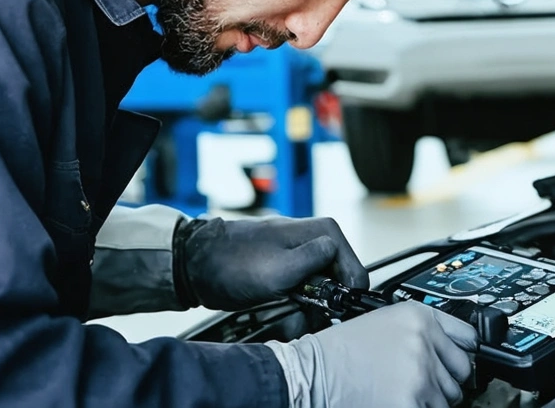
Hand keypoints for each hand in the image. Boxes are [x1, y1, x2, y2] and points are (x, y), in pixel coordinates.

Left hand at [174, 216, 366, 310]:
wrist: (198, 266)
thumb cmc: (235, 263)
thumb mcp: (280, 268)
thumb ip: (315, 261)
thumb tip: (337, 254)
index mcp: (324, 233)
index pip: (356, 273)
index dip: (345, 298)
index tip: (327, 315)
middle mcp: (318, 242)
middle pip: (339, 287)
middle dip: (320, 310)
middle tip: (299, 320)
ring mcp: (304, 258)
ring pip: (321, 297)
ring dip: (304, 316)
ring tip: (283, 319)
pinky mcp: (290, 273)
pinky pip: (304, 298)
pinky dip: (293, 313)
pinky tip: (278, 315)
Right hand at [267, 301, 477, 407]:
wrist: (314, 373)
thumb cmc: (341, 351)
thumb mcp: (386, 321)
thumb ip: (422, 331)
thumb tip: (450, 350)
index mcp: (420, 316)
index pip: (469, 338)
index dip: (462, 353)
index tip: (459, 361)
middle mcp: (425, 340)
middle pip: (462, 372)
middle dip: (446, 381)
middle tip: (424, 384)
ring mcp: (421, 372)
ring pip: (448, 398)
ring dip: (430, 401)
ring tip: (401, 393)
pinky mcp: (412, 401)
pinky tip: (397, 402)